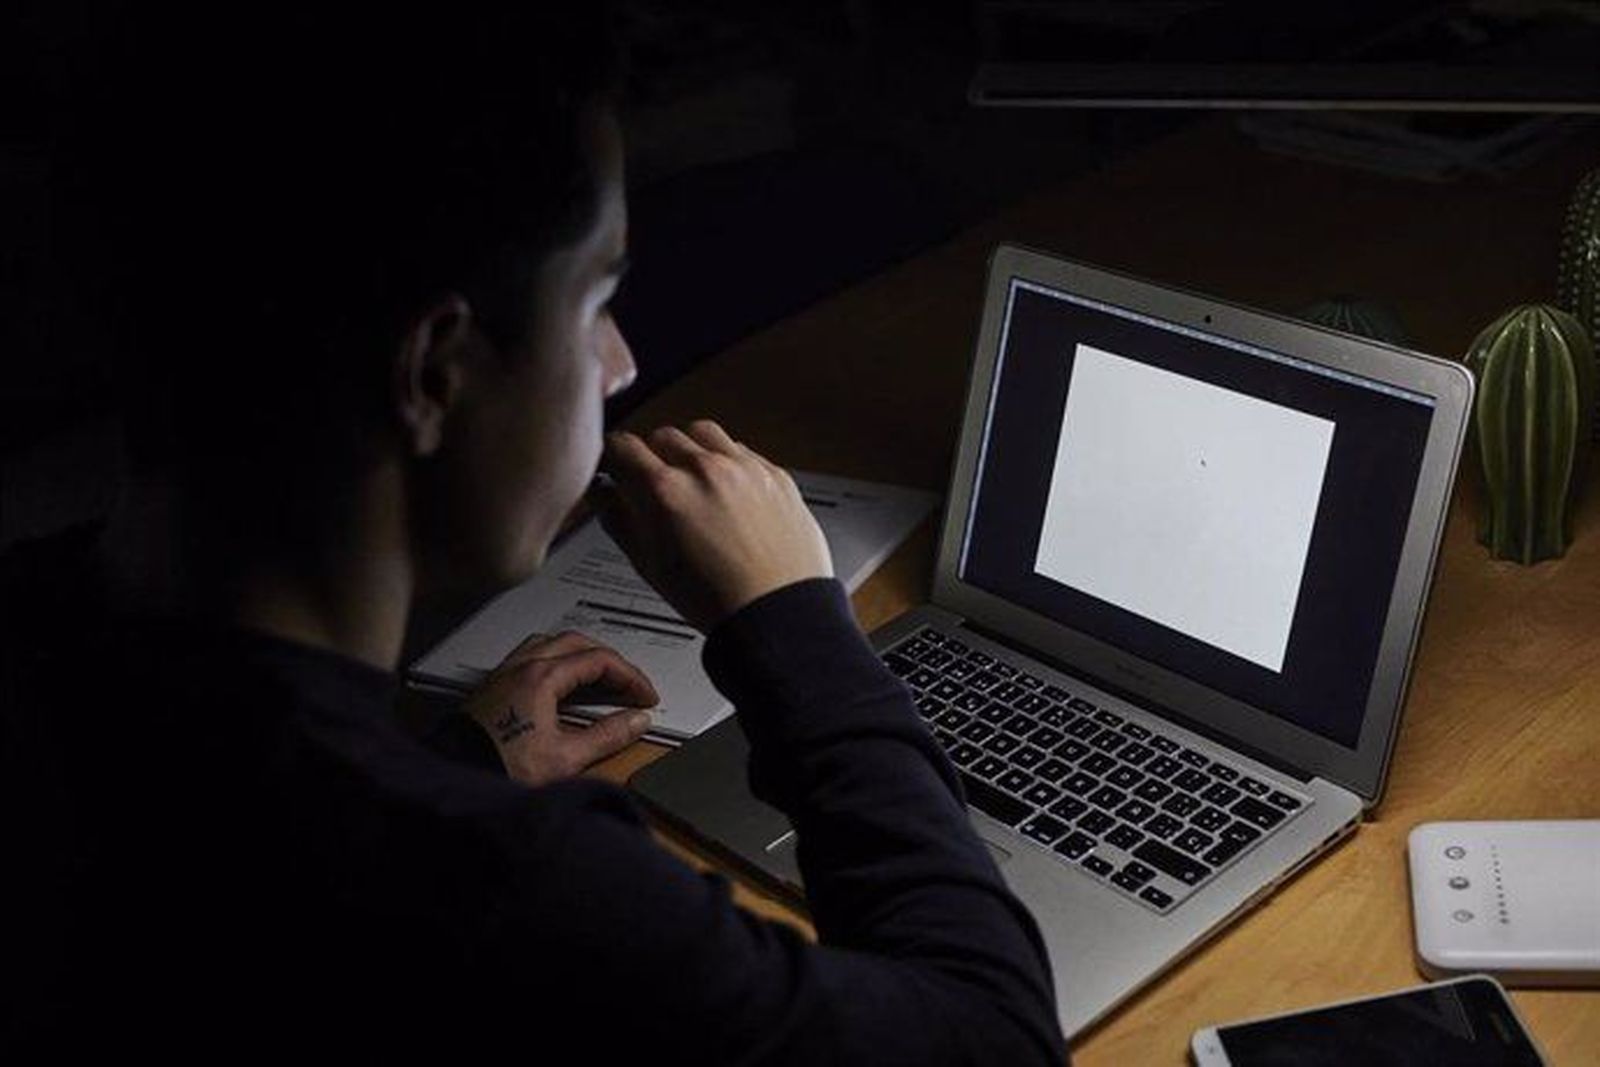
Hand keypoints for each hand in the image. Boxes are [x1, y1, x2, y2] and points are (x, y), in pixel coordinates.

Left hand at [463, 630, 657, 785]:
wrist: (455, 776)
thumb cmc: (499, 768)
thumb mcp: (565, 758)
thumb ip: (607, 736)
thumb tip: (636, 720)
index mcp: (542, 677)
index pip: (600, 660)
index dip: (630, 676)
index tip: (645, 696)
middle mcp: (521, 667)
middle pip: (577, 643)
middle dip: (609, 661)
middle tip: (628, 684)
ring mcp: (504, 673)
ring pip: (551, 643)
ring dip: (580, 655)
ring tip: (598, 677)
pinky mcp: (493, 685)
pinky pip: (530, 655)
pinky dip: (556, 660)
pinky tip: (560, 683)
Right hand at [596, 420, 832, 631]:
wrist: (777, 613)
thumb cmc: (715, 600)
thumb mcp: (648, 564)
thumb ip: (617, 519)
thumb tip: (602, 492)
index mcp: (667, 491)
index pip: (623, 445)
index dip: (612, 455)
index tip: (615, 464)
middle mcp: (706, 470)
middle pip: (663, 435)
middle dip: (651, 454)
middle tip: (653, 480)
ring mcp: (744, 468)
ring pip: (703, 432)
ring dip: (690, 448)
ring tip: (691, 479)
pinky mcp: (775, 474)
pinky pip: (741, 450)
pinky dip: (726, 461)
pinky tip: (725, 489)